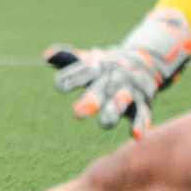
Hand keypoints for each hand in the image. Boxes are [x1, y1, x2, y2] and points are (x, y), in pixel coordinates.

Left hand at [43, 7, 190, 139]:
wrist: (144, 61)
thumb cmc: (105, 67)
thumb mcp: (87, 61)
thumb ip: (67, 59)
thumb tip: (46, 55)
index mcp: (95, 69)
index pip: (81, 73)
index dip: (70, 79)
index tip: (59, 85)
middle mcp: (111, 78)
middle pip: (100, 89)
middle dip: (90, 100)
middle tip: (77, 112)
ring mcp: (127, 90)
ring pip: (121, 101)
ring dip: (113, 111)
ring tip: (104, 123)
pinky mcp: (141, 102)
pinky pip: (141, 114)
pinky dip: (140, 124)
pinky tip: (136, 135)